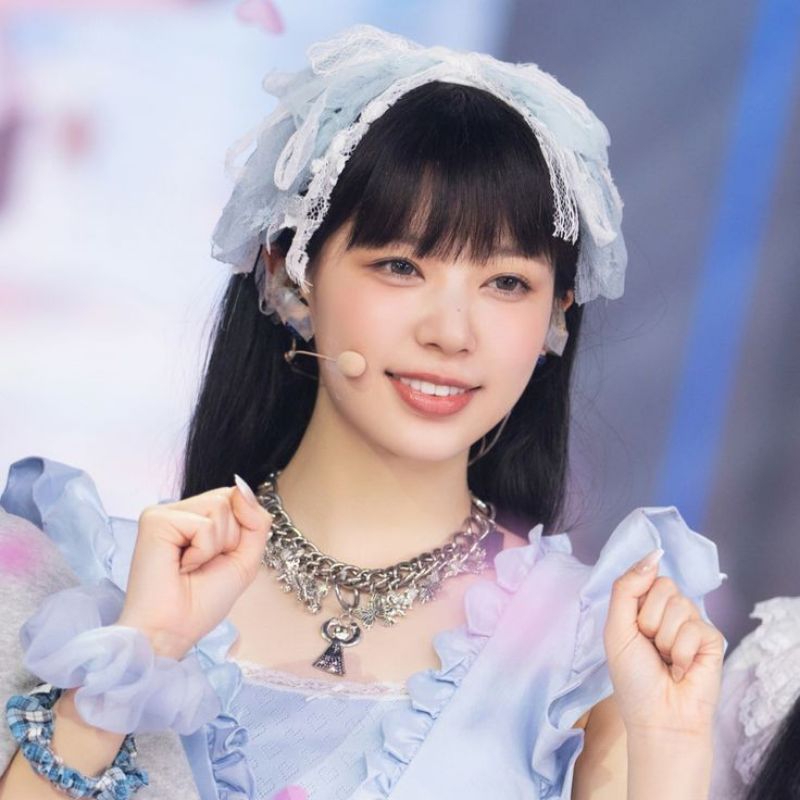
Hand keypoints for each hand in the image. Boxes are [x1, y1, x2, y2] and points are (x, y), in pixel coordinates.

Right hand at [116, 475, 272, 659]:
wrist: (173, 630)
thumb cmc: (203, 601)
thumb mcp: (245, 557)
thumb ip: (256, 519)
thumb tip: (242, 487)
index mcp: (196, 516)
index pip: (236, 497)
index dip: (241, 529)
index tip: (220, 558)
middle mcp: (179, 509)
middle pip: (229, 499)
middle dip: (230, 538)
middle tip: (203, 565)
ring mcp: (164, 512)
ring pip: (219, 507)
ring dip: (215, 545)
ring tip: (191, 565)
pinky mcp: (154, 520)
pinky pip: (203, 524)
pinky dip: (202, 551)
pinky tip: (181, 566)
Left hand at [603, 549, 724, 737]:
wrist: (658, 717)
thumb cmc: (634, 678)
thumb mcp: (617, 628)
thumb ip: (627, 588)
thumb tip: (654, 555)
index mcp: (643, 605)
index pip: (644, 575)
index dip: (636, 597)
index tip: (634, 624)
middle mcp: (669, 610)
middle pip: (663, 585)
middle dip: (649, 619)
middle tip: (649, 646)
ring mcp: (691, 623)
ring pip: (679, 605)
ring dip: (665, 638)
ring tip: (665, 660)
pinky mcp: (711, 638)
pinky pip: (695, 628)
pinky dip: (682, 652)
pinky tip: (681, 669)